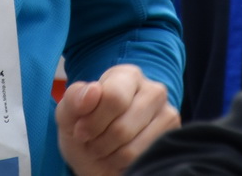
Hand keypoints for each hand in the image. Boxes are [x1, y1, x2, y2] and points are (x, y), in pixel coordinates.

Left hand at [56, 64, 179, 175]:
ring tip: (106, 150)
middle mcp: (153, 90)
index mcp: (127, 76)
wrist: (98, 158)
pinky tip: (121, 157)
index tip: (81, 131)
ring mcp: (168, 115)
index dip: (92, 122)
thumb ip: (74, 98)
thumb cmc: (85, 129)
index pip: (113, 98)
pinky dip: (123, 165)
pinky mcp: (172, 139)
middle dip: (99, 143)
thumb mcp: (68, 113)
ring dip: (109, 156)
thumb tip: (93, 91)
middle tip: (93, 143)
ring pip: (132, 148)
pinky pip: (142, 160)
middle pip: (122, 127)